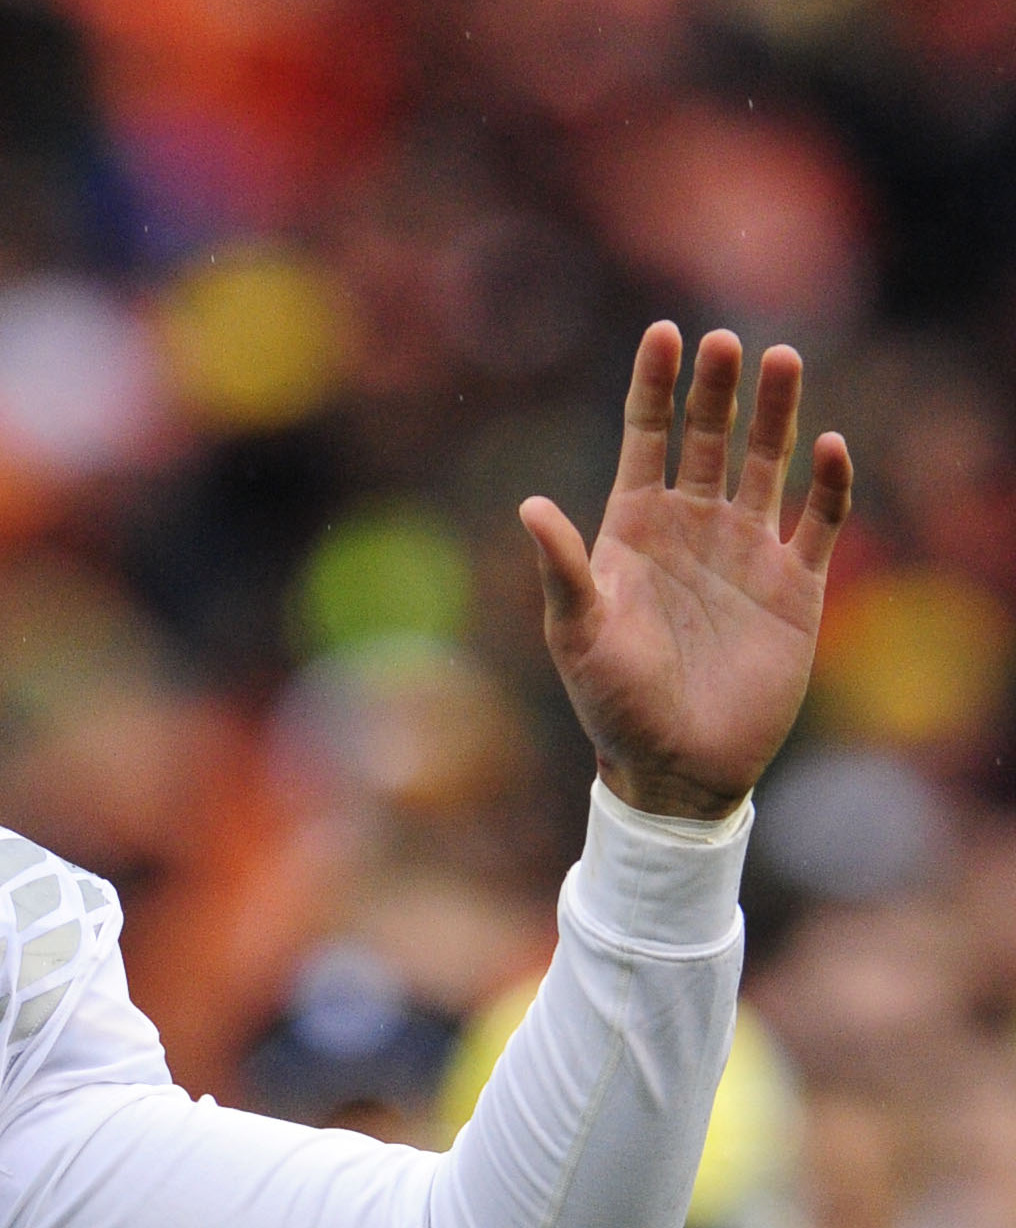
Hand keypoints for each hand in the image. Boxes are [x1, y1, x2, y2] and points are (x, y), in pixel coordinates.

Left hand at [519, 322, 851, 821]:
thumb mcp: (577, 634)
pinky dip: (827, 485)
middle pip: (708, 439)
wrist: (676, 766)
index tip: (664, 332)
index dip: (654, 386)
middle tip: (727, 340)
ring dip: (775, 415)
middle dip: (717, 389)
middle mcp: (692, 529)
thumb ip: (563, 568)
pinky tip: (827, 446)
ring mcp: (746, 552)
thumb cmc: (612, 703)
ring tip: (782, 359)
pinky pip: (819, 521)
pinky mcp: (796, 586)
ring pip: (766, 464)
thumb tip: (530, 505)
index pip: (645, 438)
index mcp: (632, 530)